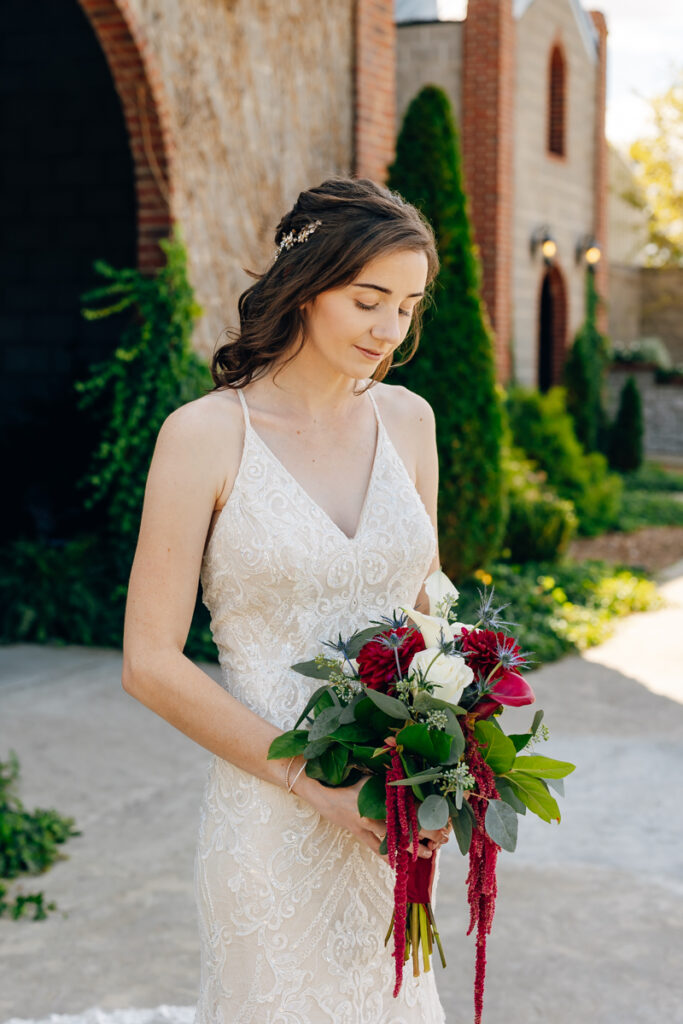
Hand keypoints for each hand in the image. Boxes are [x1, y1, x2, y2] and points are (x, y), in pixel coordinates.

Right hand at [303, 776, 449, 860]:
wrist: (320, 790)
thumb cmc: (346, 777)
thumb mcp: (370, 775)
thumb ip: (390, 778)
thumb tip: (412, 777)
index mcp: (380, 796)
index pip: (411, 809)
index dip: (429, 816)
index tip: (443, 821)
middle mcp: (375, 814)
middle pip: (406, 828)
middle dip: (426, 835)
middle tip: (441, 839)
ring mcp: (366, 827)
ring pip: (394, 843)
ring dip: (412, 849)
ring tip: (427, 853)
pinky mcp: (358, 835)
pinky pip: (375, 849)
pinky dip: (388, 857)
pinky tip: (398, 865)